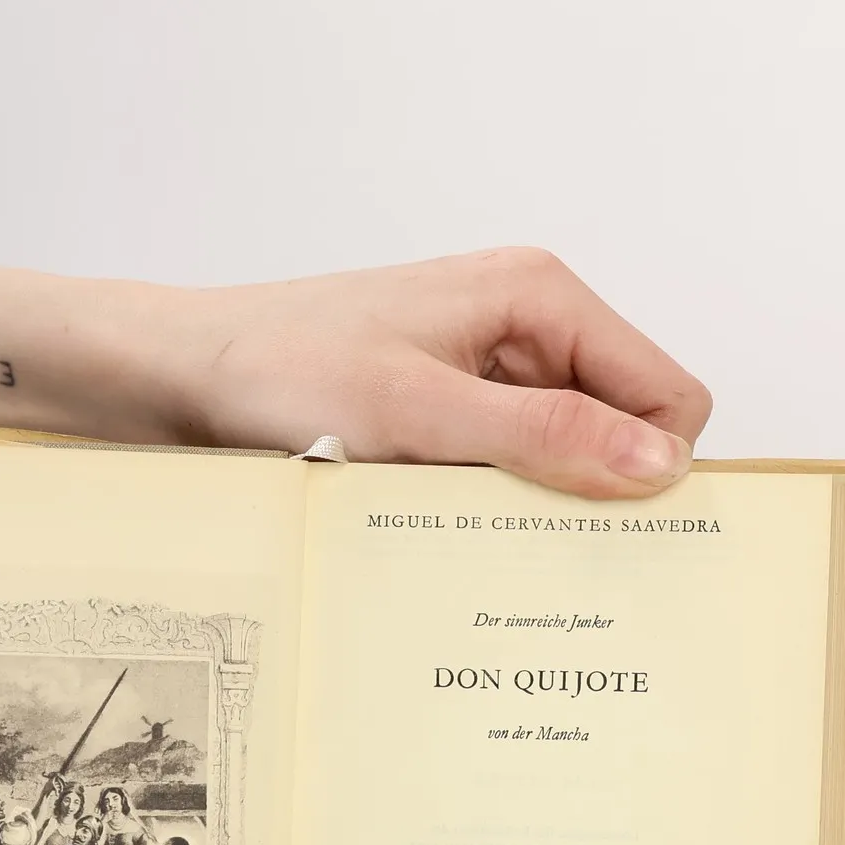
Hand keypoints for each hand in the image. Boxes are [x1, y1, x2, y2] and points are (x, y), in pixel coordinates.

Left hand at [0, 249, 713, 500]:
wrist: (175, 370)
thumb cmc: (278, 369)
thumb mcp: (419, 415)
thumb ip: (546, 437)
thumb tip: (662, 466)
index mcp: (542, 295)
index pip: (669, 395)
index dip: (656, 468)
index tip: (612, 534)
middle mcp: (529, 319)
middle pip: (629, 423)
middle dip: (602, 486)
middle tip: (545, 549)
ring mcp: (492, 361)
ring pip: (574, 448)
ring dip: (543, 496)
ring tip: (483, 533)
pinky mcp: (455, 399)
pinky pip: (518, 457)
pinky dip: (501, 496)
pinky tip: (454, 523)